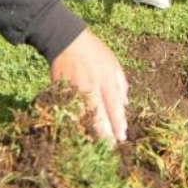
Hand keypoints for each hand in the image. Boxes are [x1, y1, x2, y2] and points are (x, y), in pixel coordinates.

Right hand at [50, 29, 129, 144]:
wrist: (67, 41)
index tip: (122, 136)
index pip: (115, 107)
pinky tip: (79, 131)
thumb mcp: (114, 63)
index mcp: (107, 79)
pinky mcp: (62, 91)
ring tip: (96, 143)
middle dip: (106, 134)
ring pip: (83, 116)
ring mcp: (75, 90)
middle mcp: (92, 86)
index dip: (118, 123)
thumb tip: (125, 104)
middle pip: (100, 116)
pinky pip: (68, 111)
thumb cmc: (94, 52)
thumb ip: (121, 83)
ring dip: (90, 131)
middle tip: (110, 146)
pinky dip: (74, 122)